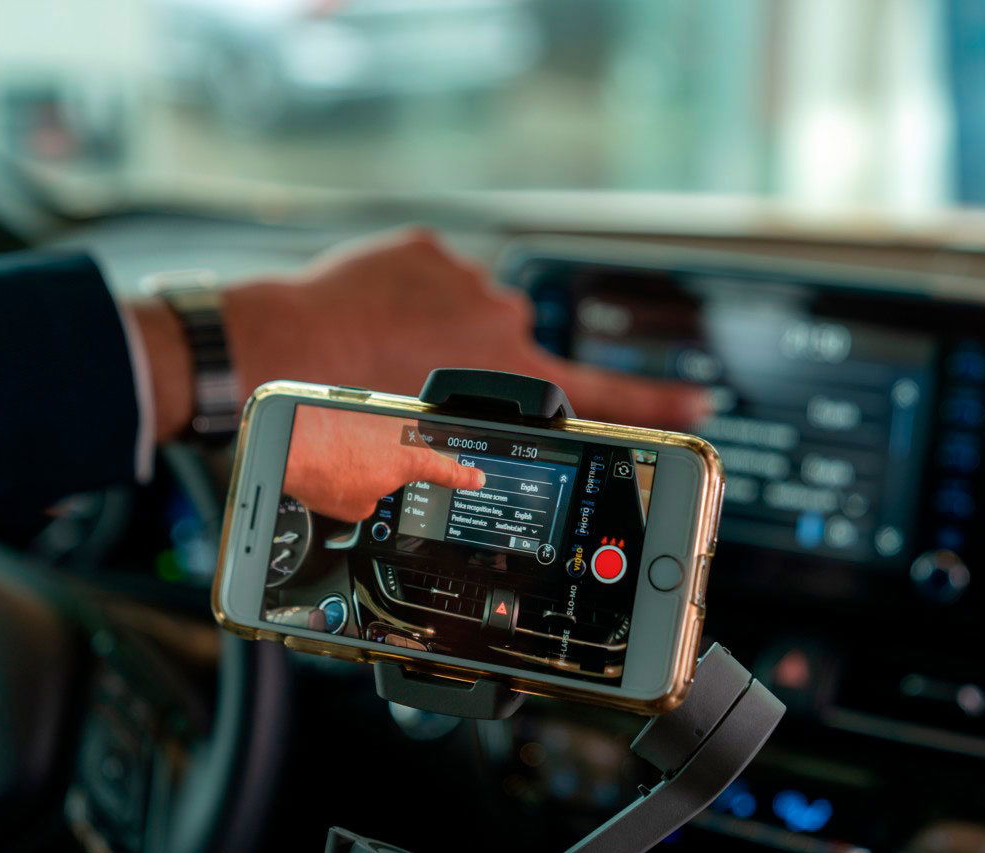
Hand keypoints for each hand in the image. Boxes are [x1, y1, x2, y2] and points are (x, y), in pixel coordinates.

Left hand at [222, 229, 706, 424]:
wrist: (283, 344)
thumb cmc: (343, 409)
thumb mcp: (418, 452)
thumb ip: (468, 450)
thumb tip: (469, 473)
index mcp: (512, 375)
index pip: (605, 395)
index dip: (659, 402)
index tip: (701, 400)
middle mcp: (503, 321)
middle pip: (514, 351)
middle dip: (478, 366)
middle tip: (420, 382)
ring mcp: (467, 279)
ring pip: (470, 310)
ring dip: (439, 328)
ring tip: (386, 351)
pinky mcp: (428, 248)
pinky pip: (433, 274)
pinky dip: (410, 294)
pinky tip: (374, 316)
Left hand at [282, 407, 484, 520]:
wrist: (287, 443)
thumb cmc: (322, 473)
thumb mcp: (358, 509)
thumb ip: (375, 500)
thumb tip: (368, 490)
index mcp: (411, 458)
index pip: (448, 471)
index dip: (464, 478)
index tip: (477, 478)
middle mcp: (400, 431)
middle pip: (408, 453)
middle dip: (390, 471)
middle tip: (365, 482)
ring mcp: (378, 414)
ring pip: (379, 442)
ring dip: (362, 456)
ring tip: (337, 469)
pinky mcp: (354, 405)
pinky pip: (358, 430)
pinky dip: (346, 444)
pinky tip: (327, 454)